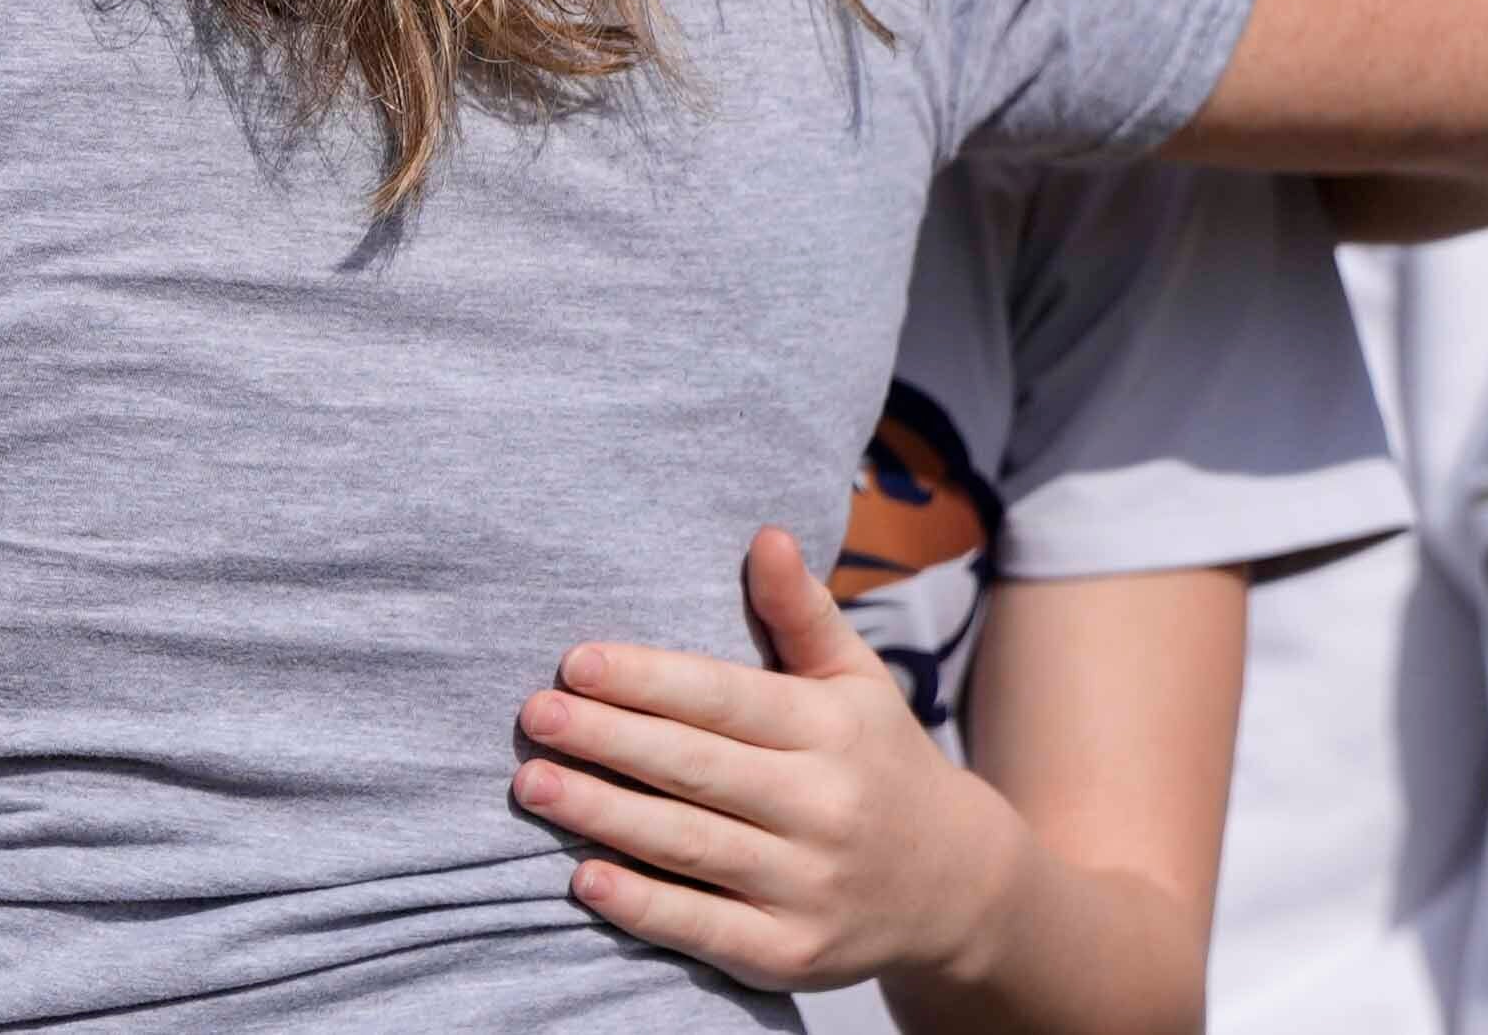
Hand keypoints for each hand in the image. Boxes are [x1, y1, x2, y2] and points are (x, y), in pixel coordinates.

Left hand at [512, 525, 1025, 992]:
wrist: (955, 887)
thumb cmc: (877, 761)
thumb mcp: (856, 680)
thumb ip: (802, 612)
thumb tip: (765, 534)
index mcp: (831, 729)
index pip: (724, 699)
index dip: (647, 681)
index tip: (574, 662)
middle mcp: (822, 807)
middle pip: (695, 768)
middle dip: (607, 739)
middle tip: (533, 718)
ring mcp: (807, 885)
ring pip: (688, 844)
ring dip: (602, 815)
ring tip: (532, 784)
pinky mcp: (790, 953)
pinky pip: (705, 926)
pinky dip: (642, 906)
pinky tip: (583, 878)